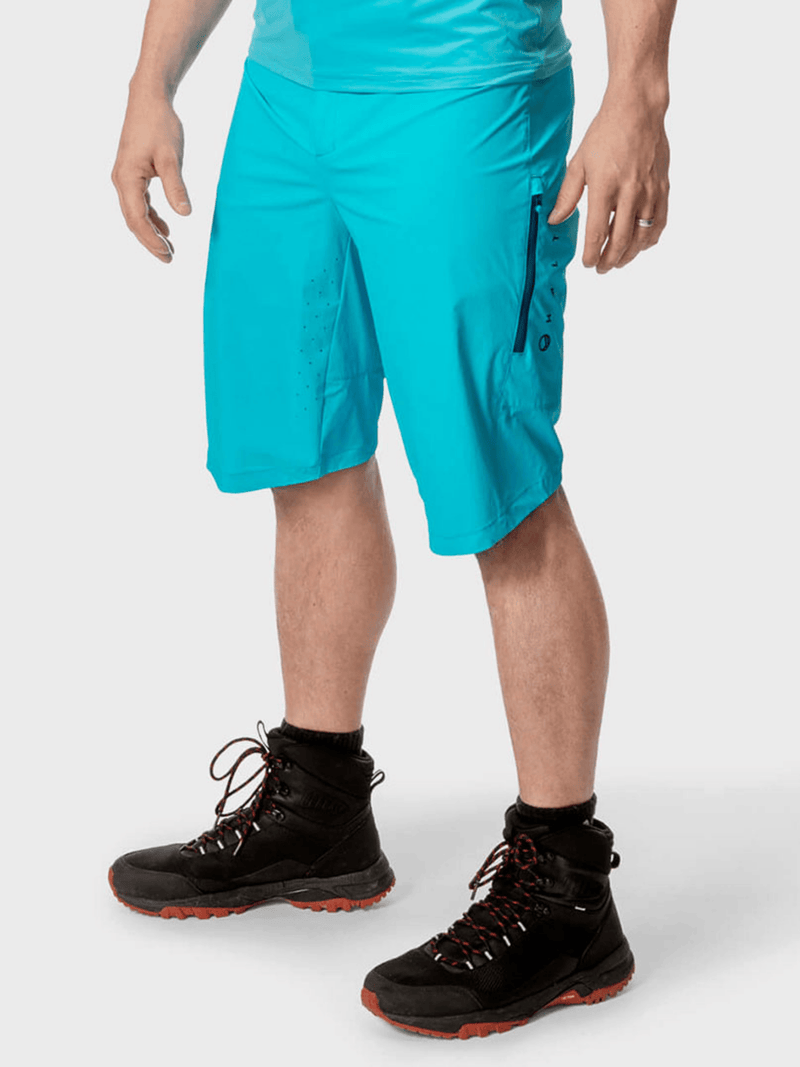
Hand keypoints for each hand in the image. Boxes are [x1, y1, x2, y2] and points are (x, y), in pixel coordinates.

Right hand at [111, 88, 191, 261]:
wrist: (148, 99)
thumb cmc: (159, 124)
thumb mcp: (171, 157)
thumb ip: (176, 187)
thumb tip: (185, 214)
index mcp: (127, 178)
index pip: (137, 218)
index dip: (151, 239)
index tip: (167, 254)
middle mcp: (121, 181)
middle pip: (134, 221)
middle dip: (150, 241)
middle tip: (169, 259)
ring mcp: (125, 178)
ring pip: (136, 214)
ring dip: (151, 232)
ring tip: (169, 249)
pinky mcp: (132, 174)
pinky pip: (140, 203)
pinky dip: (151, 217)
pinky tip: (165, 228)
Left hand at [547, 90, 669, 271]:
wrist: (638, 109)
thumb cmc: (605, 133)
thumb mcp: (579, 163)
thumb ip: (567, 195)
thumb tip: (554, 220)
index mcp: (605, 187)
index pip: (598, 232)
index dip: (592, 254)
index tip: (587, 264)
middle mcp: (630, 192)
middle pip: (621, 240)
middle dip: (610, 260)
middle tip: (601, 269)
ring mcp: (649, 191)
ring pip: (643, 236)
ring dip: (630, 254)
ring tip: (618, 261)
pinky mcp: (663, 187)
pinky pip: (660, 222)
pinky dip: (650, 239)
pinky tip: (640, 245)